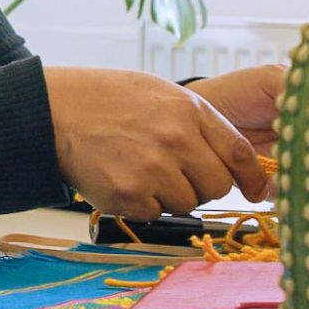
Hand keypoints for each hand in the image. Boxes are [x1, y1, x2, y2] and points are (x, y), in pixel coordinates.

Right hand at [42, 65, 271, 218]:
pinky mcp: (128, 194)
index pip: (241, 154)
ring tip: (141, 171)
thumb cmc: (109, 100)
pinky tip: (123, 179)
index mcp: (190, 111)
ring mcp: (152, 169)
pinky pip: (154, 214)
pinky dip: (141, 204)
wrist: (54, 110)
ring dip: (169, 196)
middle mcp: (176, 140)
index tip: (254, 190)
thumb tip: (241, 166)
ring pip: (187, 204)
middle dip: (202, 186)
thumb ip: (202, 124)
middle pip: (218, 187)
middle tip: (176, 174)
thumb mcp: (163, 95)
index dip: (252, 178)